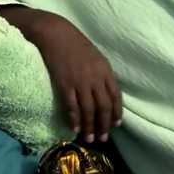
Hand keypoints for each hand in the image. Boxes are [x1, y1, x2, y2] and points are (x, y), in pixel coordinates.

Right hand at [29, 16, 122, 142]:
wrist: (57, 34)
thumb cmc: (76, 45)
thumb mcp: (96, 58)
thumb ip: (102, 74)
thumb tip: (105, 91)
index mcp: (106, 71)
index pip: (115, 96)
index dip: (116, 112)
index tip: (116, 125)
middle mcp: (96, 78)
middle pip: (103, 106)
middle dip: (104, 124)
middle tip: (103, 138)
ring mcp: (80, 82)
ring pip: (88, 109)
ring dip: (90, 126)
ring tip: (89, 139)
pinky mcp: (64, 84)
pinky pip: (71, 105)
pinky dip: (74, 119)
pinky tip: (75, 128)